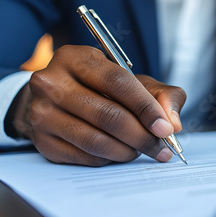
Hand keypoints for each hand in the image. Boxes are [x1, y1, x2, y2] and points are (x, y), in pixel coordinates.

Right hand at [7, 45, 185, 165]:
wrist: (57, 100)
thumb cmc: (101, 88)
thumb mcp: (133, 81)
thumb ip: (161, 95)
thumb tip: (173, 122)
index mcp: (76, 58)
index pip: (117, 83)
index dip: (146, 107)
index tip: (166, 128)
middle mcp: (52, 83)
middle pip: (107, 115)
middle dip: (142, 136)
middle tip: (161, 147)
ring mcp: (42, 113)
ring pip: (95, 140)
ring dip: (127, 151)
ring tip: (142, 150)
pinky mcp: (42, 141)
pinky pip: (85, 156)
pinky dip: (109, 159)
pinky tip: (119, 152)